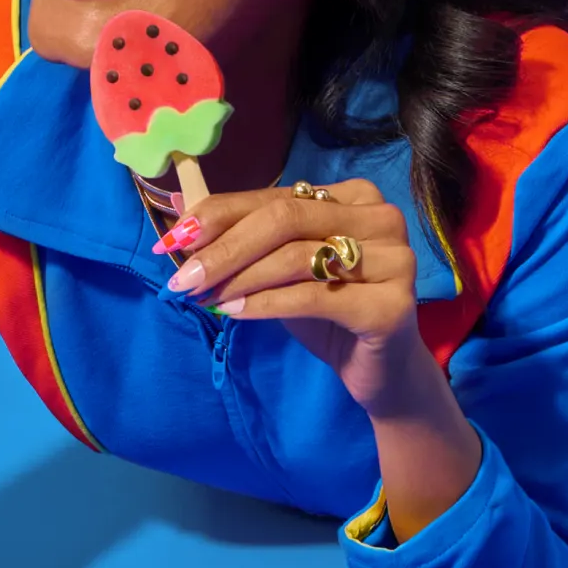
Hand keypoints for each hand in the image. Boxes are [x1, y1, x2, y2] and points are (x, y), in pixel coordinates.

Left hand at [157, 179, 431, 415]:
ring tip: (205, 297)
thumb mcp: (281, 267)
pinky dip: (265, 304)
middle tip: (183, 277)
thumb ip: (243, 235)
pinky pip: (313, 297)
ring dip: (240, 278)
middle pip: (285, 218)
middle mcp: (381, 217)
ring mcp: (394, 259)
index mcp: (355, 195)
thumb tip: (179, 209)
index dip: (219, 214)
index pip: (275, 194)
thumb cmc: (328, 312)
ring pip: (297, 256)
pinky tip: (234, 313)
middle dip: (225, 248)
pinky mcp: (392, 305)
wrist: (381, 373)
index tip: (173, 239)